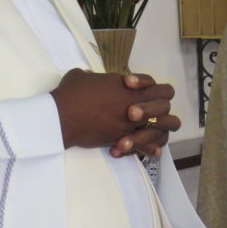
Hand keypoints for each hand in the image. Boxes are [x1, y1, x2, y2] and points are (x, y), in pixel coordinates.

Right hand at [51, 68, 178, 156]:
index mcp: (126, 84)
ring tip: (153, 130)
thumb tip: (90, 78)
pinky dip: (150, 148)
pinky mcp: (124, 138)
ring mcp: (131, 122)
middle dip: (160, 107)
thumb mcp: (81, 76)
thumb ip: (92, 77)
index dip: (146, 86)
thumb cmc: (71, 93)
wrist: (62, 116)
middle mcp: (134, 102)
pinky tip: (153, 151)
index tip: (132, 89)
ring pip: (161, 125)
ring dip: (160, 127)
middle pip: (164, 103)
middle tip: (148, 112)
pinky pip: (146, 145)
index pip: (151, 83)